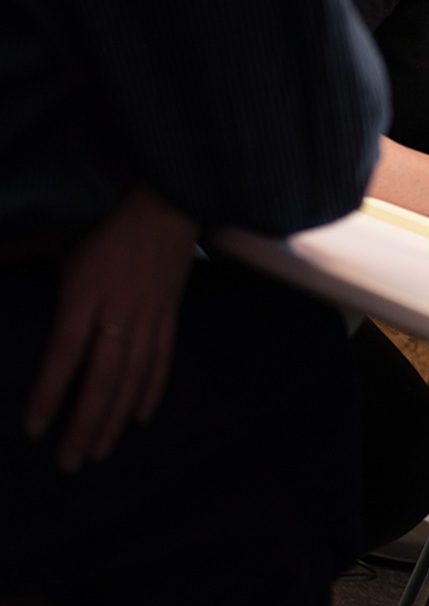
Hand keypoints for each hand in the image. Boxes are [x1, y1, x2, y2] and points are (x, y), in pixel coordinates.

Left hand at [24, 185, 196, 471]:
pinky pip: (162, 359)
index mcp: (88, 291)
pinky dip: (152, 390)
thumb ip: (25, 252)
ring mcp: (151, 314)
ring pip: (135, 376)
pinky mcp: (170, 313)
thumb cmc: (107, 215)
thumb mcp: (62, 234)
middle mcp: (122, 310)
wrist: (171, 198)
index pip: (67, 351)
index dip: (50, 392)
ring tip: (98, 452)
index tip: (34, 429)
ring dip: (116, 418)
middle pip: (104, 376)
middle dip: (85, 422)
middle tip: (69, 462)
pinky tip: (140, 417)